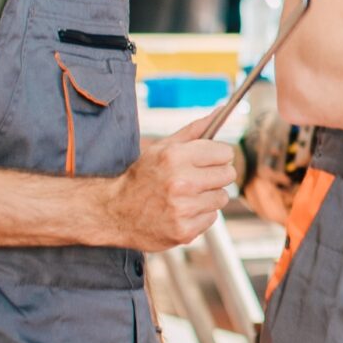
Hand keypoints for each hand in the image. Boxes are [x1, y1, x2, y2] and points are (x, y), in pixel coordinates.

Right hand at [102, 112, 234, 250]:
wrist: (115, 212)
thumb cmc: (142, 177)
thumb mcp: (162, 148)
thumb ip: (193, 131)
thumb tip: (220, 112)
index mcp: (175, 157)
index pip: (224, 153)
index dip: (218, 156)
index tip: (210, 160)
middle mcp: (180, 182)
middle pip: (228, 174)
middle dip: (216, 175)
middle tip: (197, 179)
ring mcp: (183, 208)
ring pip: (221, 197)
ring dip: (208, 196)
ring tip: (186, 196)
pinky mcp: (184, 230)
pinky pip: (212, 218)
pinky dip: (200, 215)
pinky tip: (182, 211)